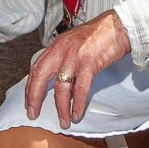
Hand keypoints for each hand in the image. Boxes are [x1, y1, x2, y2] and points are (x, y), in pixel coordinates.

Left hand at [25, 10, 130, 126]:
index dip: (30, 87)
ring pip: (61, 87)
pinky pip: (80, 88)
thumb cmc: (100, 35)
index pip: (36, 68)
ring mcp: (74, 56)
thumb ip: (64, 57)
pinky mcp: (89, 62)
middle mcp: (62, 50)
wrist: (120, 26)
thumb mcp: (74, 42)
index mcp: (56, 46)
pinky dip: (77, 103)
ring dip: (61, 107)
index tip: (29, 102)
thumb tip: (59, 78)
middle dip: (35, 98)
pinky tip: (77, 113)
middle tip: (33, 114)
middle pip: (41, 77)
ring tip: (63, 121)